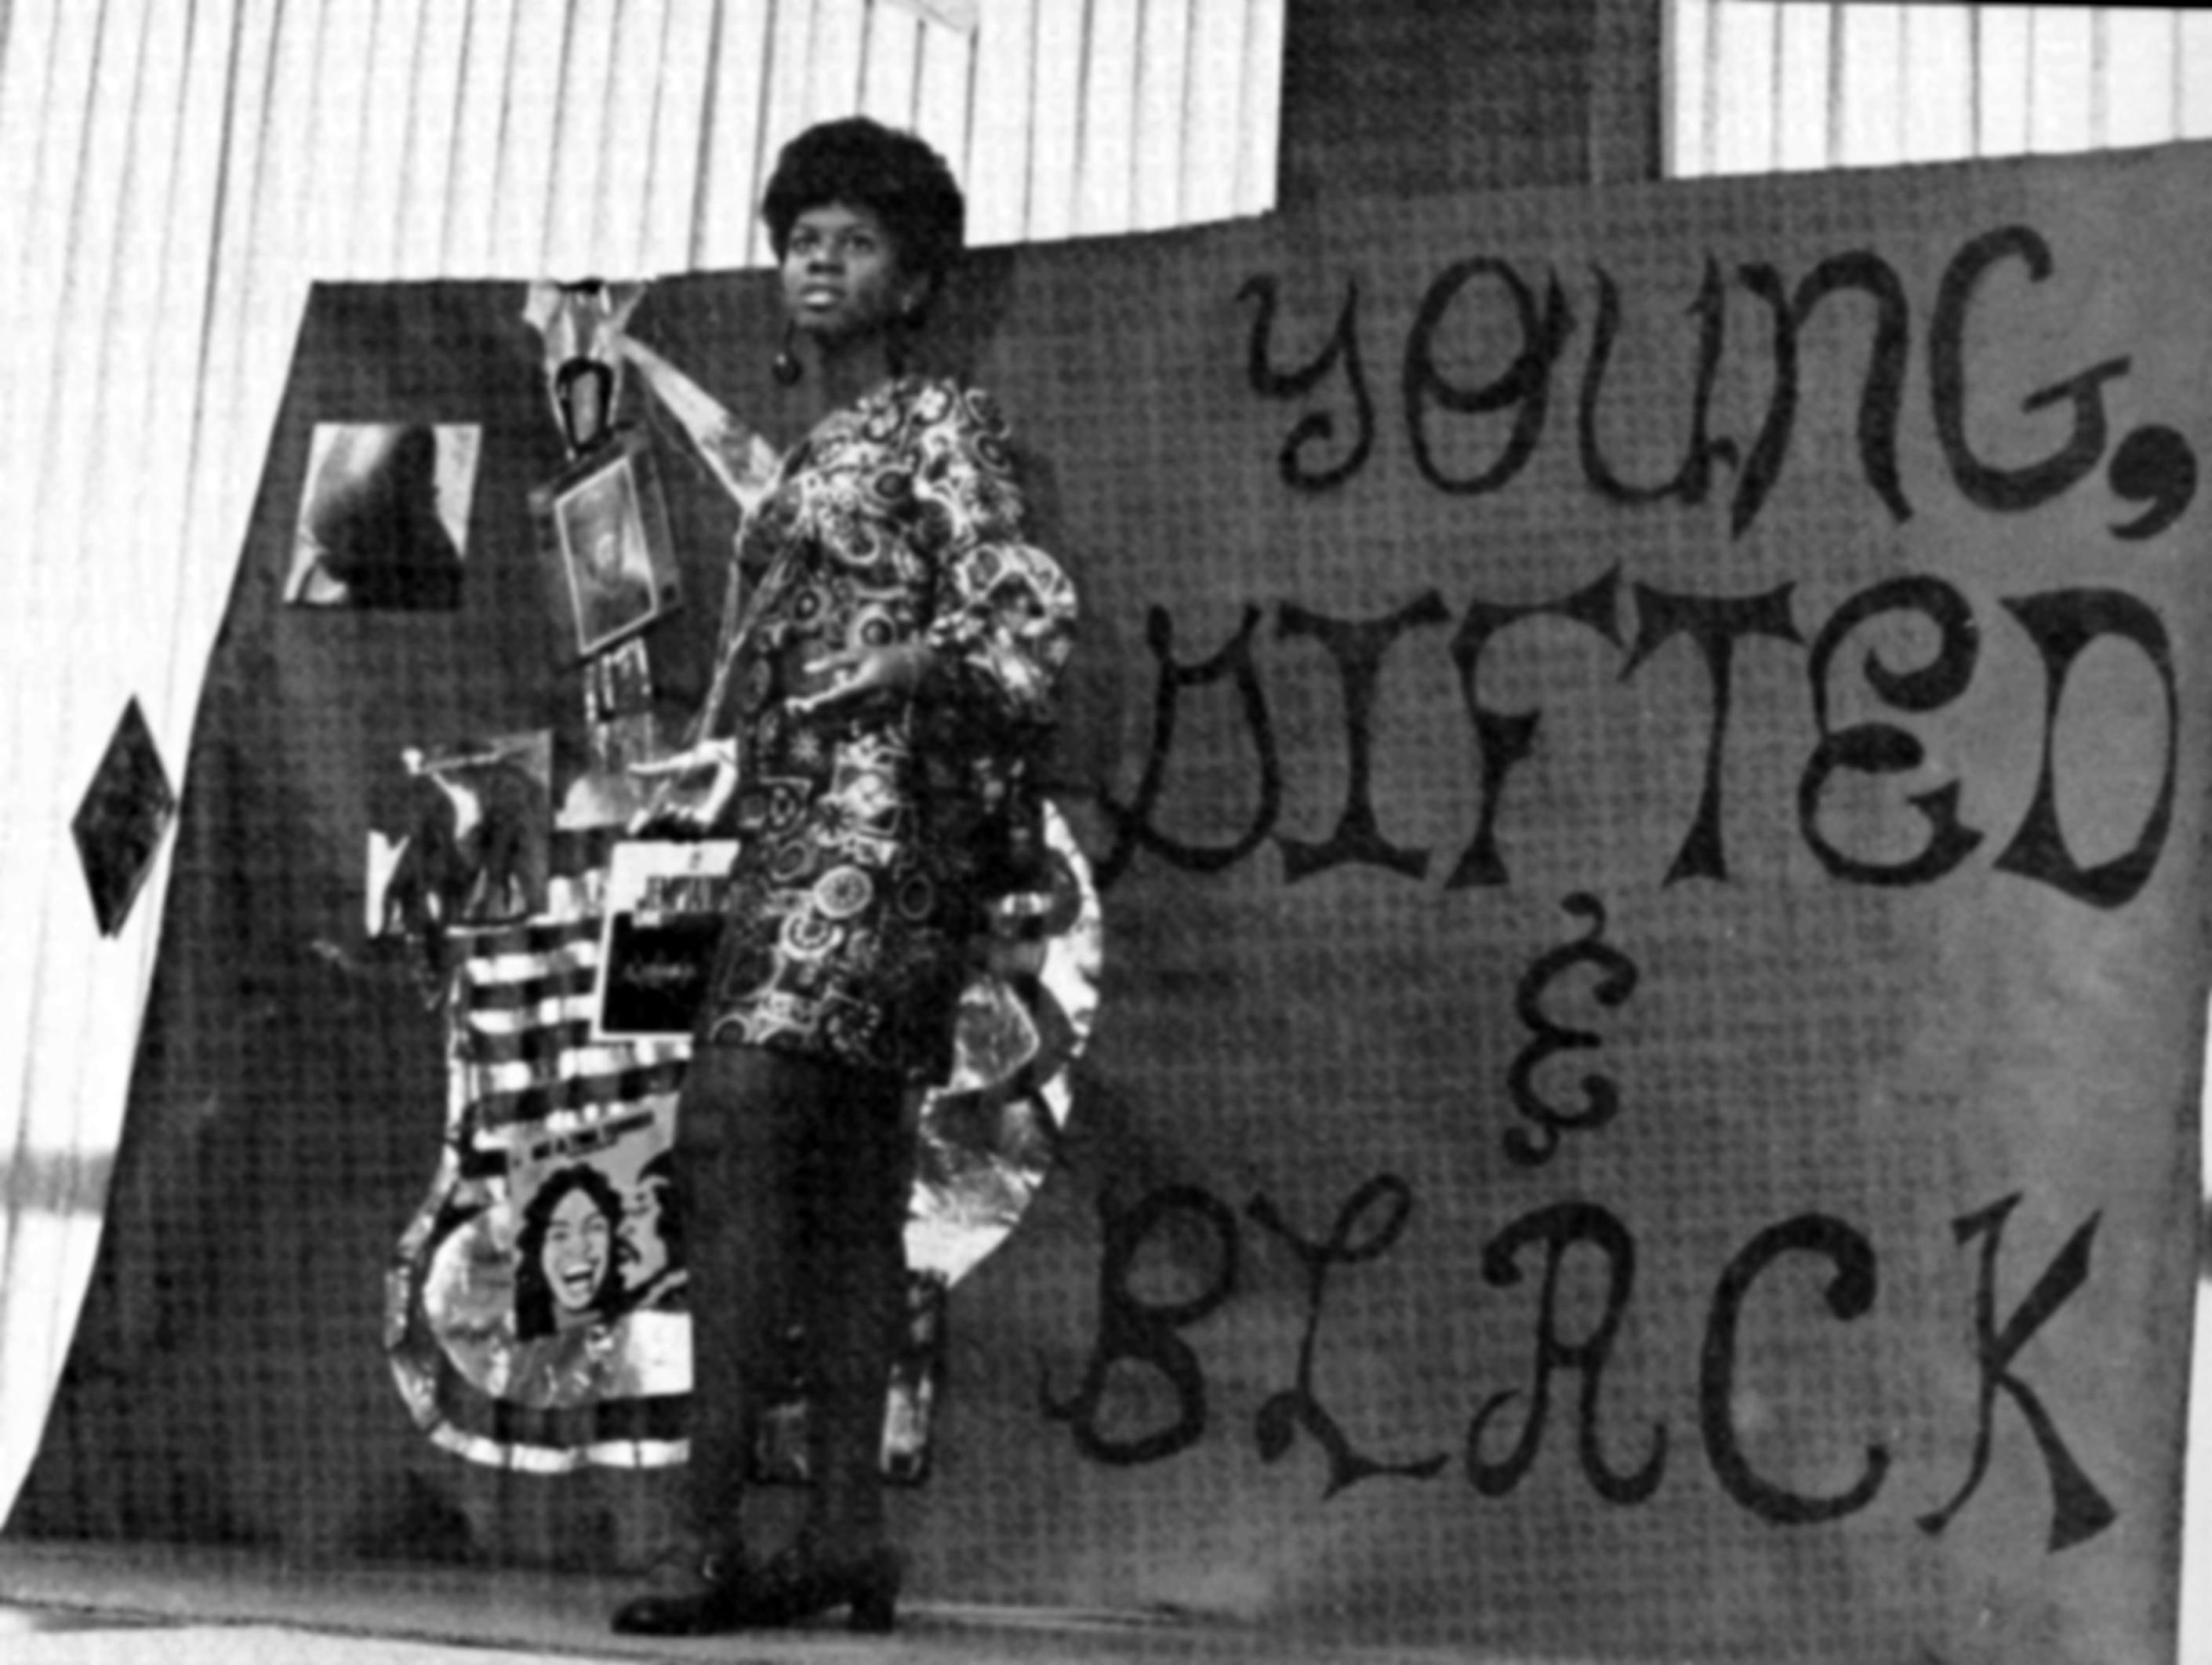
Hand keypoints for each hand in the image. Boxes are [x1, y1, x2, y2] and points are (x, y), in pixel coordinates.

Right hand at [627, 738, 737, 835]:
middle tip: (670, 808)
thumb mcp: (672, 768)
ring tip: (685, 809)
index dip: (639, 824)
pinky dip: (692, 829)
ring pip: (678, 836)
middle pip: (662, 830)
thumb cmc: (696, 762)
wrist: (721, 762)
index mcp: (664, 799)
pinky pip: (697, 835)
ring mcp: (691, 817)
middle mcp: (676, 811)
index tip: (631, 831)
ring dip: (678, 826)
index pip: (647, 816)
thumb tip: (629, 769)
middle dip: (663, 823)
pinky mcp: (707, 820)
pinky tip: (694, 813)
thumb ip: (651, 772)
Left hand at [788, 643, 931, 718]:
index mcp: (871, 683)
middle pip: (842, 714)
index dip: (823, 702)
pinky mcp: (885, 722)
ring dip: (828, 722)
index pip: (842, 696)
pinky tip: (829, 723)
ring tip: (809, 712)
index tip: (804, 704)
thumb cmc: (887, 657)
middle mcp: (877, 702)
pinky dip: (842, 728)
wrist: (922, 669)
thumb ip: (833, 661)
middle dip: (818, 713)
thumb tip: (806, 669)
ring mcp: (882, 715)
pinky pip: (860, 731)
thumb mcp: (860, 653)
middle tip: (794, 707)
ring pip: (849, 726)